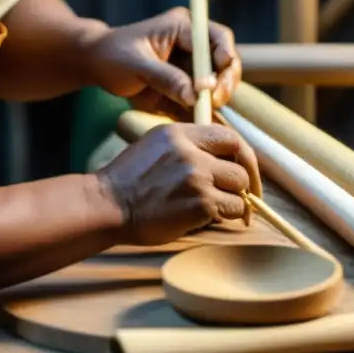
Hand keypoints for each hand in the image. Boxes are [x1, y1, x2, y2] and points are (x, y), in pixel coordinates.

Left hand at [87, 6, 241, 118]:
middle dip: (225, 81)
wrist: (98, 66)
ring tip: (206, 112)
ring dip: (219, 98)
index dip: (222, 57)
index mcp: (183, 27)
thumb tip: (194, 95)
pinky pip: (204, 101)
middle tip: (214, 100)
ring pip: (220, 82)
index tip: (212, 81)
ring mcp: (192, 67)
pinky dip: (208, 112)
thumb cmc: (114, 55)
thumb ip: (166, 78)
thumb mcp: (136, 64)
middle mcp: (194, 45)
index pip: (217, 38)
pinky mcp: (187, 87)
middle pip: (226, 61)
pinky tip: (208, 123)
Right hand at [96, 122, 260, 245]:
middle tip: (246, 197)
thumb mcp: (155, 145)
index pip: (229, 137)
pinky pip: (232, 210)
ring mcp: (197, 177)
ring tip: (221, 210)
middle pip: (240, 164)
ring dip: (236, 203)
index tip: (244, 169)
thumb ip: (187, 145)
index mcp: (179, 133)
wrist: (107, 206)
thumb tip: (221, 156)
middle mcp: (191, 152)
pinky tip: (211, 219)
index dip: (243, 155)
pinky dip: (228, 217)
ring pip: (240, 189)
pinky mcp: (200, 204)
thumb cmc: (128, 181)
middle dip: (245, 183)